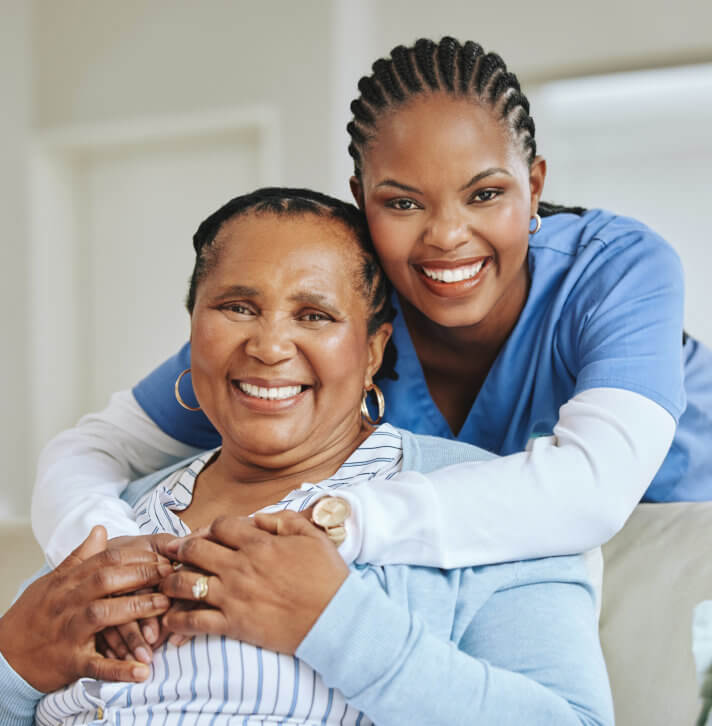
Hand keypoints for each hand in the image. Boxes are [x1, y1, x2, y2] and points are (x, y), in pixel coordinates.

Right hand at [0, 526, 171, 691]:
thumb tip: (100, 529)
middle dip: (142, 575)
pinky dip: (119, 668)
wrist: (4, 656)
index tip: (163, 556)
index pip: (106, 560)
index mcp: (69, 581)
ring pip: (103, 614)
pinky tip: (142, 669)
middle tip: (171, 575)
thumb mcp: (54, 581)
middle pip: (107, 580)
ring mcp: (68, 631)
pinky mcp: (69, 662)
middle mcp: (68, 602)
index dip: (137, 556)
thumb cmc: (34, 615)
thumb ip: (80, 557)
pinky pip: (96, 664)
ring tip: (165, 607)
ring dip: (137, 610)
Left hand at [158, 511, 348, 653]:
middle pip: (195, 549)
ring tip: (167, 583)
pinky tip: (172, 619)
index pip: (220, 525)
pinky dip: (178, 620)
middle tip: (173, 551)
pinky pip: (194, 621)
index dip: (210, 527)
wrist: (336, 618)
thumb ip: (282, 520)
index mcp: (258, 543)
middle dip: (181, 547)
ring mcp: (233, 596)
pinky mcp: (233, 624)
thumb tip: (257, 518)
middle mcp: (240, 566)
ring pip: (186, 584)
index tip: (208, 533)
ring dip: (172, 581)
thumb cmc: (327, 575)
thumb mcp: (311, 535)